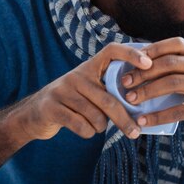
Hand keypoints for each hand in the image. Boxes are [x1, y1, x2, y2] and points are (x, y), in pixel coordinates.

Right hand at [16, 42, 151, 140]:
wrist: (34, 114)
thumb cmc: (74, 102)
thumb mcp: (90, 89)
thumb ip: (111, 89)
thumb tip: (146, 99)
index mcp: (89, 67)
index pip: (111, 50)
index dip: (131, 54)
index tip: (149, 64)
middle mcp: (77, 75)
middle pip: (109, 99)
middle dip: (124, 119)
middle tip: (136, 132)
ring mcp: (62, 90)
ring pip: (96, 116)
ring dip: (100, 127)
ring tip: (96, 125)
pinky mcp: (52, 107)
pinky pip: (82, 126)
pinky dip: (88, 132)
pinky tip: (84, 129)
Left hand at [121, 37, 183, 136]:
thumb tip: (149, 66)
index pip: (175, 44)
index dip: (152, 49)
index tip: (131, 59)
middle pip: (169, 63)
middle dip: (143, 72)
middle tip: (124, 82)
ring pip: (172, 84)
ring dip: (147, 92)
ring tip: (129, 100)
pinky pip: (179, 110)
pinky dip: (158, 115)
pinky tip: (144, 120)